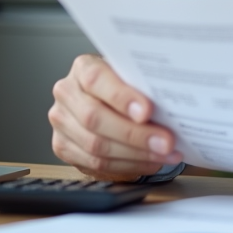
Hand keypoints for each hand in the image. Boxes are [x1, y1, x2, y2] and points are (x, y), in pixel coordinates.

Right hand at [49, 54, 182, 179]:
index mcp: (83, 67)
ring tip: (164, 155)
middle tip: (166, 142)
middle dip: (135, 134)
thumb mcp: (131, 75)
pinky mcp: (62, 146)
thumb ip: (142, 86)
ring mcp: (61, 121)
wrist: (102, 98)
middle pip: (95, 118)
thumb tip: (171, 105)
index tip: (147, 111)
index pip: (96, 79)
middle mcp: (67, 92)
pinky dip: (128, 165)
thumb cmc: (122, 84)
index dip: (121, 97)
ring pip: (96, 146)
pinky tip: (149, 162)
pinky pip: (95, 163)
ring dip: (136, 154)